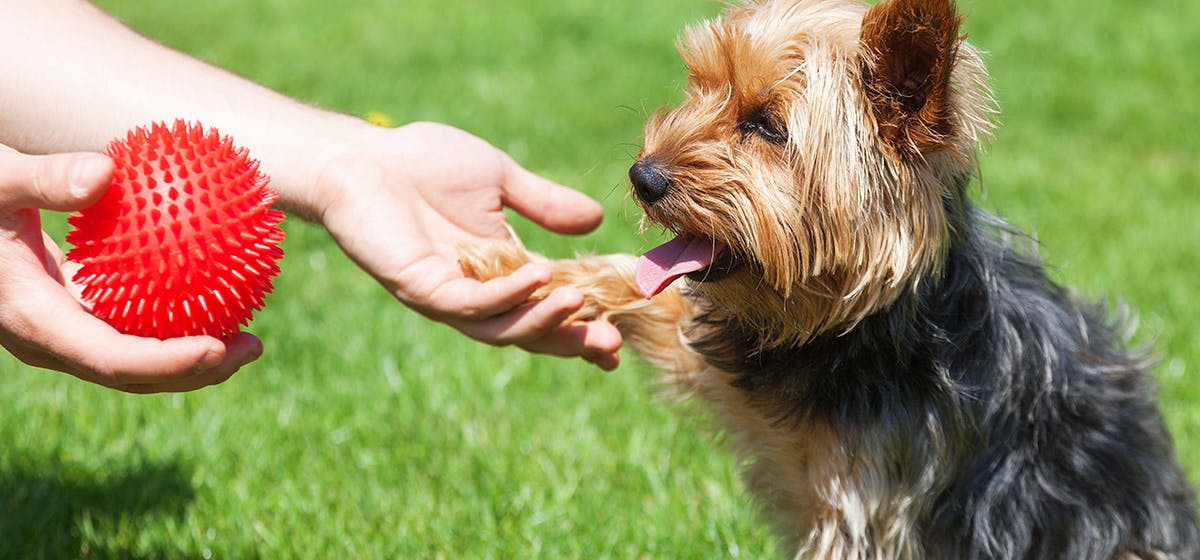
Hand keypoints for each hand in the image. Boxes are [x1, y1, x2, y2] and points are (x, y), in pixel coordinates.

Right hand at [0, 144, 261, 392]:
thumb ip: (43, 180)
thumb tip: (106, 172)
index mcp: (35, 322)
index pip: (113, 359)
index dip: (168, 362)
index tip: (218, 348)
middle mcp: (51, 339)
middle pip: (136, 374)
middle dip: (199, 369)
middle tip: (254, 346)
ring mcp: (64, 332)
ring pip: (138, 358)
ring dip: (197, 353)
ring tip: (252, 334)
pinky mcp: (74, 313)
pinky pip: (133, 325)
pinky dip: (177, 317)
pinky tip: (220, 289)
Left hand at [310, 122, 622, 369]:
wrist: (362, 156)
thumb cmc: (423, 162)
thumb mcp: (500, 180)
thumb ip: (545, 203)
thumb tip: (596, 219)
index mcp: (498, 272)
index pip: (545, 309)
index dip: (581, 327)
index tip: (619, 337)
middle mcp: (475, 294)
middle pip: (529, 332)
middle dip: (571, 341)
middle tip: (611, 345)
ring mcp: (446, 296)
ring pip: (502, 328)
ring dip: (544, 320)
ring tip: (580, 302)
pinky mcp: (420, 289)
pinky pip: (469, 305)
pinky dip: (507, 295)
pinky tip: (537, 277)